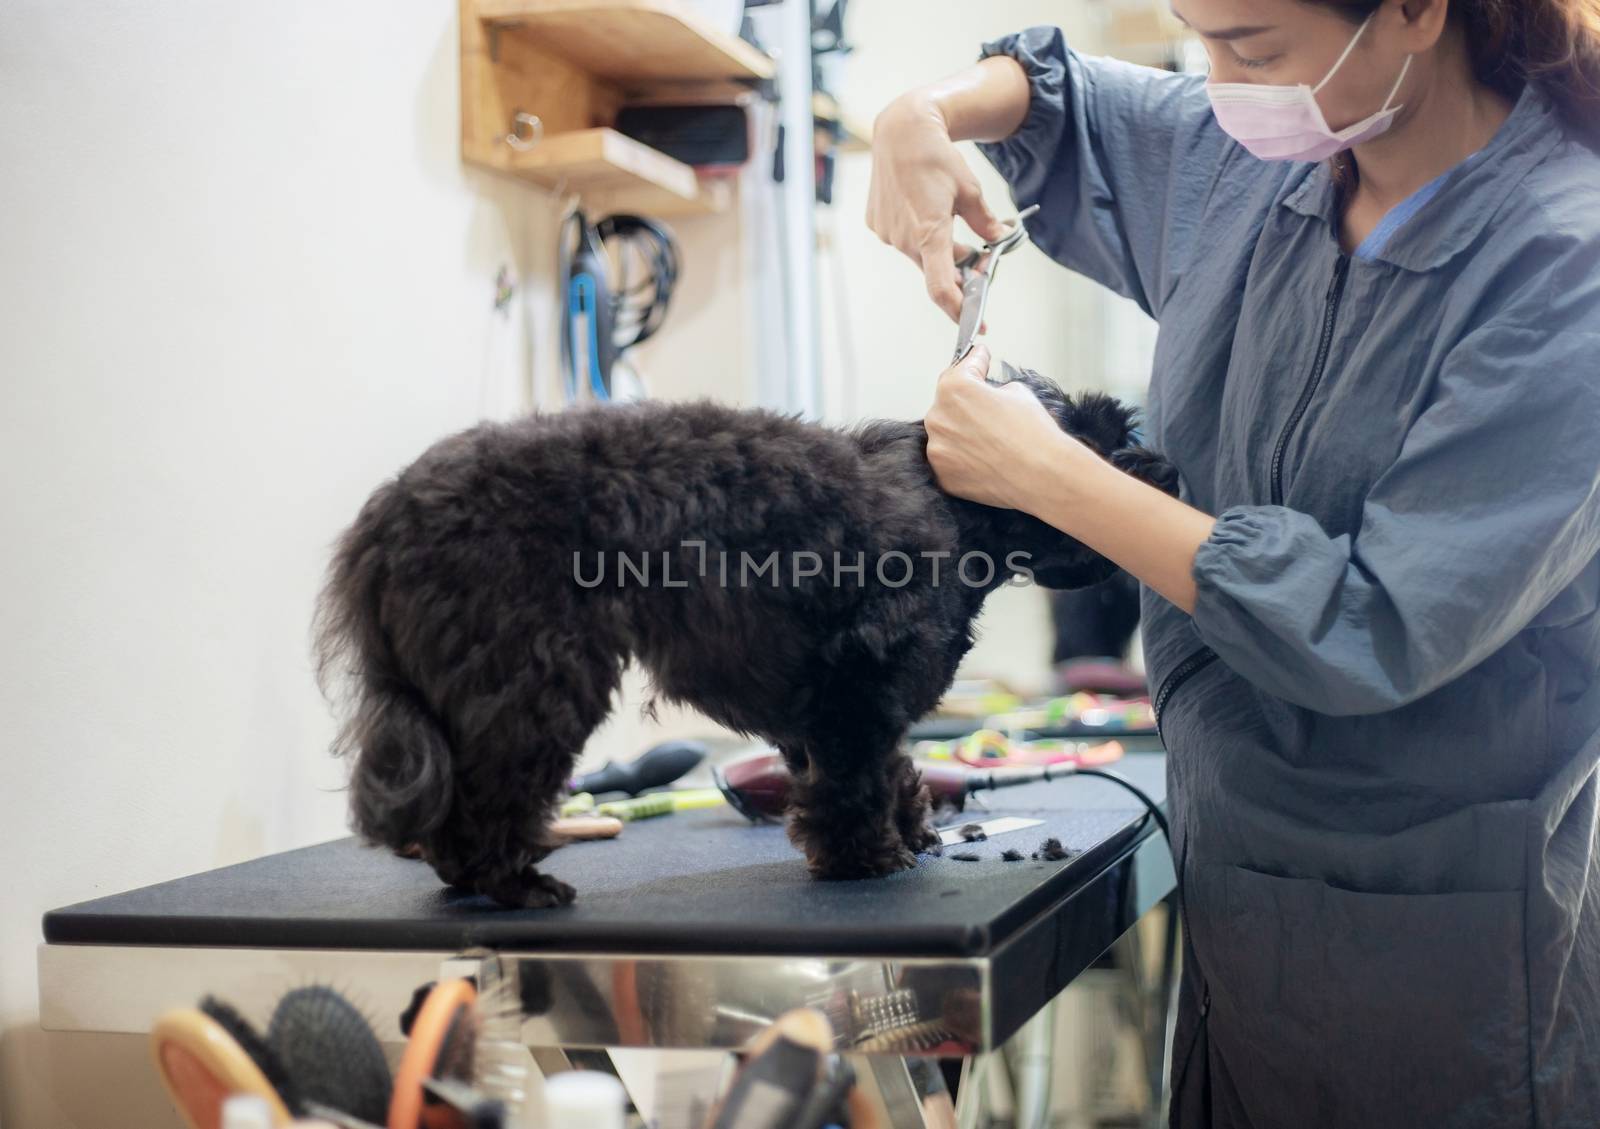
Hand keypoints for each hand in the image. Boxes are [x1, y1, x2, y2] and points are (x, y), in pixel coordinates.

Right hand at [867, 92, 1009, 320]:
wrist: (901, 132)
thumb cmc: (937, 157)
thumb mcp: (970, 190)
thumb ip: (984, 223)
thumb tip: (999, 240)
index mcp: (929, 233)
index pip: (940, 287)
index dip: (957, 309)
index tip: (975, 322)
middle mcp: (904, 239)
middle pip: (935, 271)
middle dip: (958, 272)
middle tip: (979, 263)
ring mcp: (887, 233)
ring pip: (920, 256)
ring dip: (939, 251)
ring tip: (950, 222)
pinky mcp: (877, 224)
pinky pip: (903, 240)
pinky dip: (919, 236)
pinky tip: (923, 209)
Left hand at [925, 346, 1103, 512]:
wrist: (1043, 475)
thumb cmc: (1033, 433)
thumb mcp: (1018, 392)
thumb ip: (992, 389)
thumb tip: (987, 394)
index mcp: (954, 389)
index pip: (961, 369)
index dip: (975, 362)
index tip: (979, 356)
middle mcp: (938, 417)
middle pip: (949, 404)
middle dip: (967, 404)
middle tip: (990, 411)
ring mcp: (937, 449)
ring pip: (947, 434)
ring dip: (963, 433)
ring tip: (991, 441)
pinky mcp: (943, 474)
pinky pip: (950, 460)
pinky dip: (963, 458)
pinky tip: (985, 459)